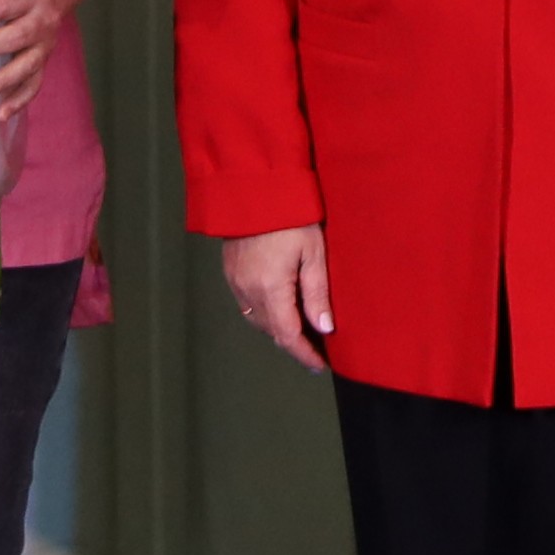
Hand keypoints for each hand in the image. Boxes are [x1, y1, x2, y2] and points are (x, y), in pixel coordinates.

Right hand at [219, 225, 334, 370]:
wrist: (255, 188)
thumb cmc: (291, 216)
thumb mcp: (314, 252)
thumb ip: (318, 293)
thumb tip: (324, 328)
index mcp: (271, 289)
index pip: (288, 336)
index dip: (304, 355)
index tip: (319, 366)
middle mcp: (249, 291)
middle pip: (271, 331)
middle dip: (293, 344)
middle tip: (316, 351)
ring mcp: (236, 281)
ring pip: (257, 320)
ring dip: (278, 329)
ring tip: (301, 331)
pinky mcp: (230, 271)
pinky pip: (247, 304)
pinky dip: (265, 313)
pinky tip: (280, 307)